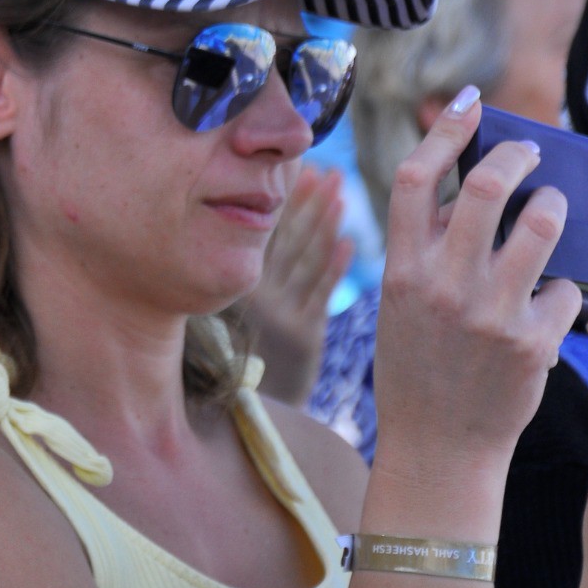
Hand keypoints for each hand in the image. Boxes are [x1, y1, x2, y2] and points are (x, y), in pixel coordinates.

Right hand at [243, 164, 352, 404]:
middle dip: (307, 201)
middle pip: (285, 238)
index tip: (304, 167)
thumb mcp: (254, 314)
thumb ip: (271, 275)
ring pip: (303, 259)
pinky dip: (333, 266)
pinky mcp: (302, 337)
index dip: (287, 199)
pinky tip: (348, 242)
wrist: (259, 419)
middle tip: (327, 168)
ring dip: (322, 222)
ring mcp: (280, 316)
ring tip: (339, 191)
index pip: (267, 231)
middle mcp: (256, 296)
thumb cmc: (262, 360)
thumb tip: (286, 224)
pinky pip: (318, 294)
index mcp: (238, 284)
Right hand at [373, 87, 579, 468]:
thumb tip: (459, 193)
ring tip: (550, 213)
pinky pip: (566, 288)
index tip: (469, 103)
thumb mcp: (400, 306)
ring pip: (540, 224)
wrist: (436, 448)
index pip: (412, 180)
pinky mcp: (532, 342)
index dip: (444, 130)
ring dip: (552, 208)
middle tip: (529, 154)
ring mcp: (488, 313)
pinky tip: (549, 308)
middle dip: (517, 156)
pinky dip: (562, 290)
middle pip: (484, 187)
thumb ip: (423, 253)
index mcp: (400, 272)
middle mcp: (441, 286)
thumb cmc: (418, 372)